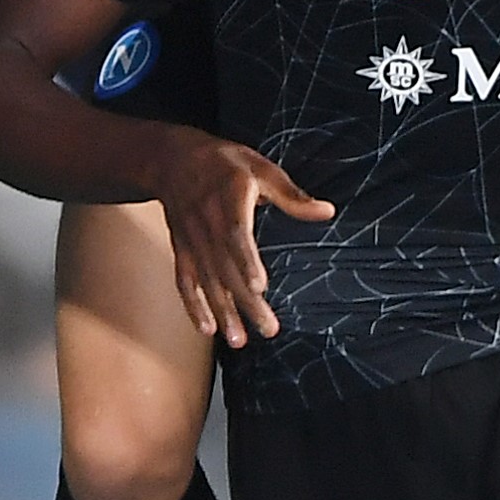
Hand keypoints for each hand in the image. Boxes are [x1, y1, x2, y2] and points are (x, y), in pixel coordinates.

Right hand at [148, 134, 336, 345]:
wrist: (172, 159)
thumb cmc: (225, 163)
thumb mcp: (260, 168)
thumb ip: (292, 195)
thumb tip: (327, 211)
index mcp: (228, 199)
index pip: (235, 233)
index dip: (246, 260)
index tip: (259, 286)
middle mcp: (206, 222)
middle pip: (226, 267)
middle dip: (245, 301)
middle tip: (268, 328)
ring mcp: (191, 239)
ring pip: (207, 280)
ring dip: (222, 312)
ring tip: (238, 340)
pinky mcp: (182, 248)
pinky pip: (185, 280)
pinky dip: (193, 305)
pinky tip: (207, 329)